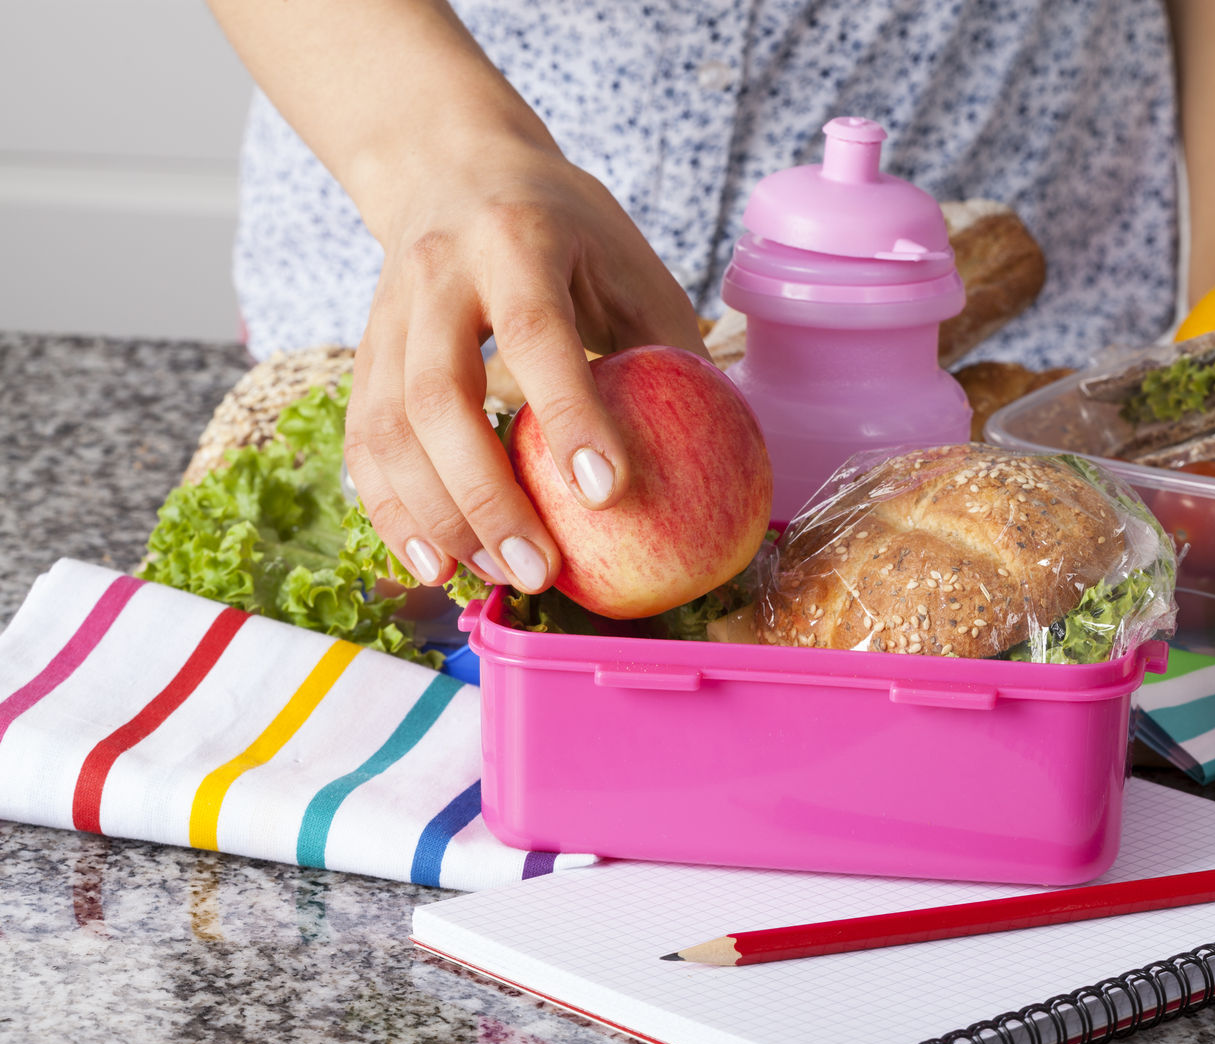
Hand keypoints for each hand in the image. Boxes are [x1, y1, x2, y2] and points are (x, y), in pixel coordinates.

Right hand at [344, 137, 707, 593]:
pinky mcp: (364, 354)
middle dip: (487, 496)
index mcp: (517, 240)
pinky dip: (393, 513)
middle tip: (540, 570)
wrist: (452, 169)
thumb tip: (726, 457)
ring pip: (387, 429)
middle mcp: (437, 274)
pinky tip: (436, 563)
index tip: (609, 495)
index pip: (538, 334)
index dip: (571, 415)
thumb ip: (670, 351)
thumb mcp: (632, 264)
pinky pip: (364, 444)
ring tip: (492, 578)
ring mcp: (386, 315)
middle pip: (438, 397)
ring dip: (436, 519)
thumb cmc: (569, 230)